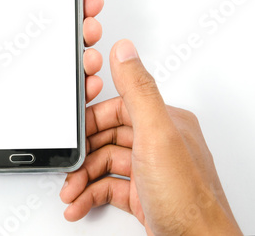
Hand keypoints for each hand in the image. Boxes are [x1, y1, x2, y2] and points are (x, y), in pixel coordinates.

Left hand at [0, 0, 104, 175]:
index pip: (33, 13)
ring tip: (88, 56)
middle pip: (53, 40)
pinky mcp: (17, 112)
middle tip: (89, 25)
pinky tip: (82, 85)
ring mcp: (14, 86)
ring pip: (59, 70)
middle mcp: (5, 58)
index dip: (59, 2)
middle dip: (80, 29)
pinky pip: (53, 102)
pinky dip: (74, 94)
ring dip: (83, 59)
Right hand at [60, 39, 241, 234]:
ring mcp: (150, 169)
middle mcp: (158, 143)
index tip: (73, 130)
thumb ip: (137, 91)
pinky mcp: (143, 194)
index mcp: (164, 122)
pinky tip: (79, 203)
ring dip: (82, 178)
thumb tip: (124, 50)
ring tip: (70, 192)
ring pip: (105, 163)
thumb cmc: (186, 198)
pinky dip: (90, 195)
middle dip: (83, 155)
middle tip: (68, 167)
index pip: (118, 108)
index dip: (91, 121)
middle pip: (107, 138)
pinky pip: (108, 186)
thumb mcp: (156, 135)